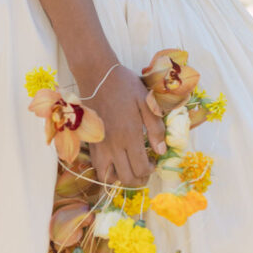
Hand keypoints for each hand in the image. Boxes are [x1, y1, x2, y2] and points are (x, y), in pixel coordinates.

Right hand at [87, 65, 165, 187]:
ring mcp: (99, 144)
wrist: (96, 73)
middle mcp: (113, 145)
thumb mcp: (146, 101)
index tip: (153, 161)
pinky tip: (114, 161)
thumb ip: (156, 127)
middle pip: (126, 178)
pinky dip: (106, 171)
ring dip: (121, 178)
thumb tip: (161, 150)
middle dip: (138, 179)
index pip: (141, 168)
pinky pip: (96, 166)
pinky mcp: (90, 141)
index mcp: (129, 135)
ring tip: (128, 168)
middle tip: (144, 169)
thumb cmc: (124, 85)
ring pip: (108, 177)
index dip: (150, 171)